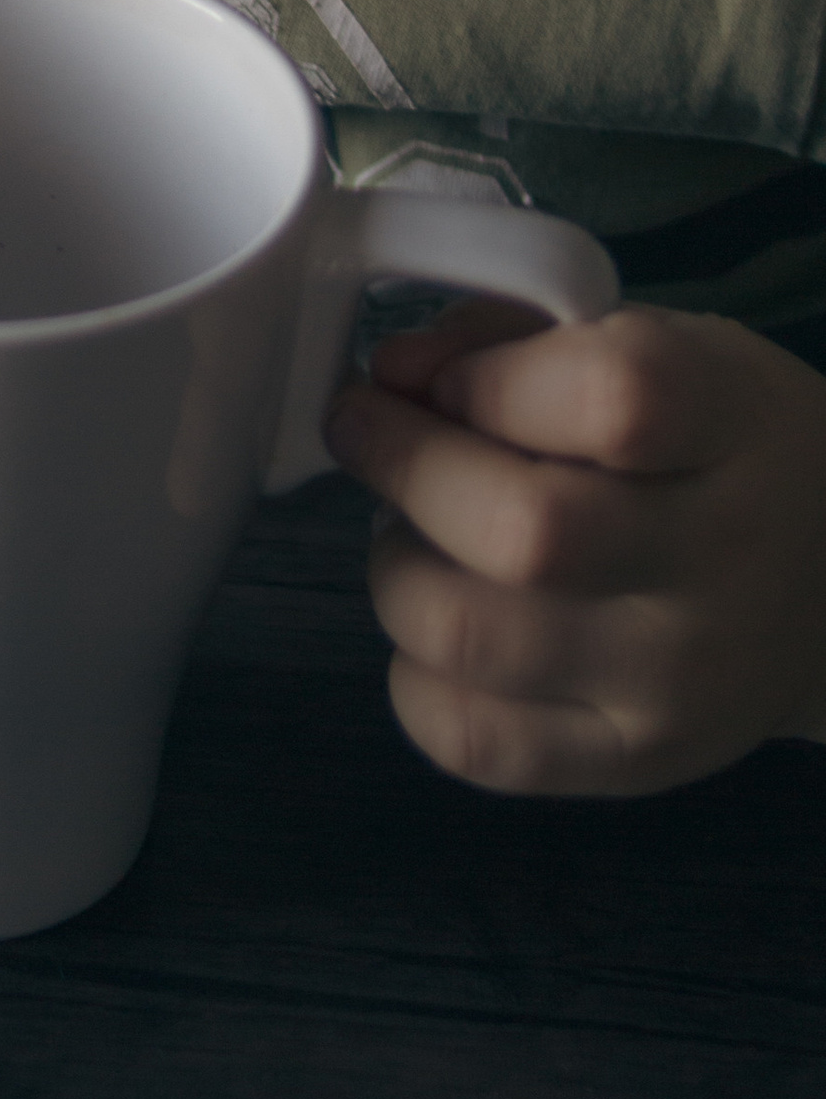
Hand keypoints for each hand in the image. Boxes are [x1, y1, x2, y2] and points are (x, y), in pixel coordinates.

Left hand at [323, 295, 825, 792]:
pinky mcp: (635, 760)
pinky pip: (472, 740)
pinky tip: (441, 624)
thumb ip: (513, 339)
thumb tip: (393, 372)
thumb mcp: (657, 346)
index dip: (489, 379)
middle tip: (368, 432)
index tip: (439, 373)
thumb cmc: (715, 443)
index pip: (611, 397)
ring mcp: (676, 679)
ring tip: (417, 534)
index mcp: (730, 422)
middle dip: (402, 466)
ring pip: (468, 634)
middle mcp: (719, 562)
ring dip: (398, 567)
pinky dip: (415, 674)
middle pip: (526, 532)